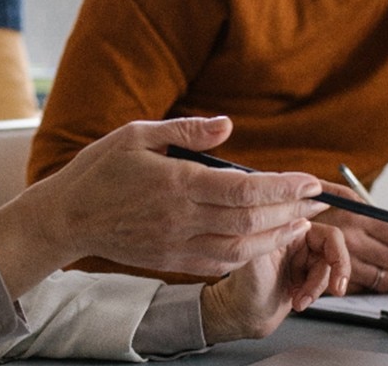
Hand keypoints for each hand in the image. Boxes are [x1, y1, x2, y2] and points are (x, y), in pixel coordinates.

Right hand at [0, 117, 327, 297]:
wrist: (67, 218)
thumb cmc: (98, 170)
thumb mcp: (135, 134)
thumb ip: (185, 131)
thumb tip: (228, 125)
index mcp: (175, 183)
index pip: (242, 188)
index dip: (282, 187)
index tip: (310, 180)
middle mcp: (181, 217)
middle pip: (250, 220)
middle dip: (291, 210)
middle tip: (320, 200)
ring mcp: (178, 243)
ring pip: (242, 247)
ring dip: (278, 236)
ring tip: (302, 221)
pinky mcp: (173, 260)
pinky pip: (221, 262)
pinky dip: (251, 254)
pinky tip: (267, 241)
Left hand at [201, 220, 349, 342]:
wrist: (245, 315)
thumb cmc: (245, 287)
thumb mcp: (255, 263)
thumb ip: (272, 240)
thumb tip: (300, 223)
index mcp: (283, 224)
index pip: (321, 229)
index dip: (337, 250)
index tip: (338, 272)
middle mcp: (295, 234)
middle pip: (333, 247)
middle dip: (336, 270)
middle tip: (337, 289)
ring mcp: (302, 254)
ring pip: (329, 267)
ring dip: (316, 288)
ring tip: (298, 301)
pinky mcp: (305, 271)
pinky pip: (324, 280)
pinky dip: (313, 293)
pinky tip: (297, 301)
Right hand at [311, 181, 387, 292]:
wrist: (269, 237)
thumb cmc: (300, 220)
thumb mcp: (331, 201)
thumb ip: (361, 210)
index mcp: (357, 213)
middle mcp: (351, 233)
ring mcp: (340, 257)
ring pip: (383, 280)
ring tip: (385, 280)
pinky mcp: (328, 277)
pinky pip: (362, 289)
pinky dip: (365, 289)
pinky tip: (356, 283)